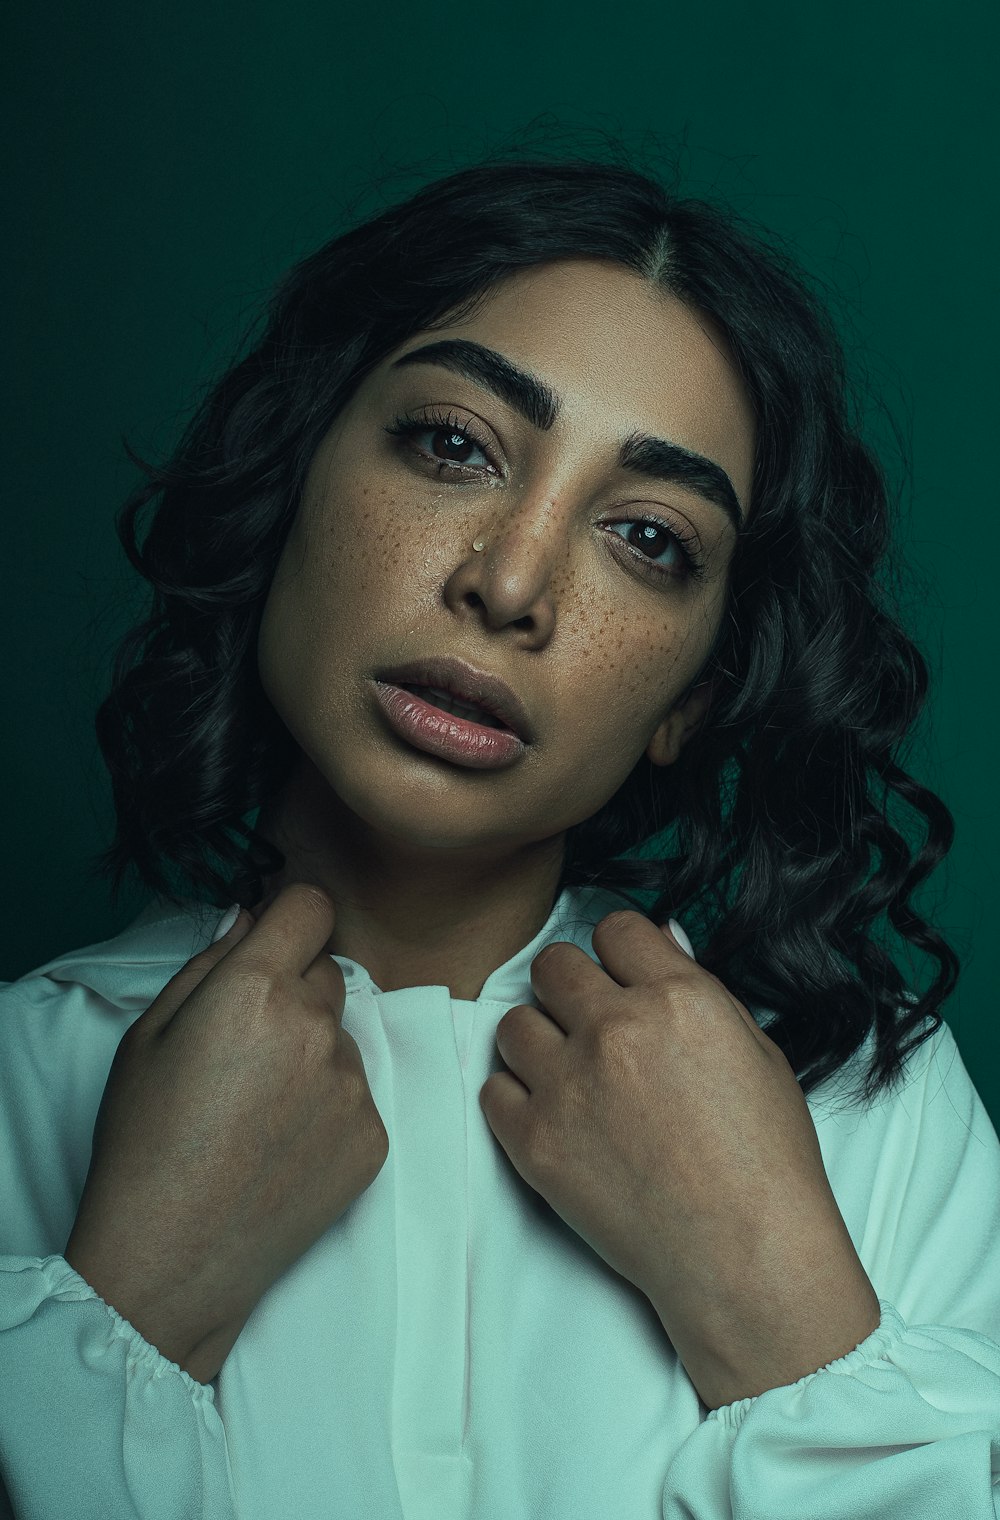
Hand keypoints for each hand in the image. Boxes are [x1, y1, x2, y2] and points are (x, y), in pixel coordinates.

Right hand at [64, 883, 388, 1383]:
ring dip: (312, 1054)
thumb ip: (208, 965)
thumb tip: (248, 920)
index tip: (276, 943)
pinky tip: (283, 1147)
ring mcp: (352, 1084)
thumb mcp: (148, 1036)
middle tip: (248, 1048)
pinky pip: (356, 1095)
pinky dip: (328, 1110)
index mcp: (254, 989)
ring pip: (341, 1038)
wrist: (172, 1257)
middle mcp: (316, 1026)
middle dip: (294, 992)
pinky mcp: (374, 1135)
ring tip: (259, 1113)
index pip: (311, 906)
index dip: (290, 920)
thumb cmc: (144, 1144)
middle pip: (327, 973)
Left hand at [479, 910, 879, 1407]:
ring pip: (513, 1023)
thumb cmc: (766, 1161)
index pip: (615, 929)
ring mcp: (568, 1085)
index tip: (621, 977)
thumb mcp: (756, 1052)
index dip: (619, 953)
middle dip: (571, 988)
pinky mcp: (535, 1141)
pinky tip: (554, 1116)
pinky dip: (517, 1100)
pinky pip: (493, 1090)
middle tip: (590, 1024)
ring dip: (539, 1040)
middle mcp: (615, 1029)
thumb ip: (699, 991)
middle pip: (553, 965)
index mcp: (677, 998)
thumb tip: (661, 940)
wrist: (745, 1255)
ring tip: (570, 1074)